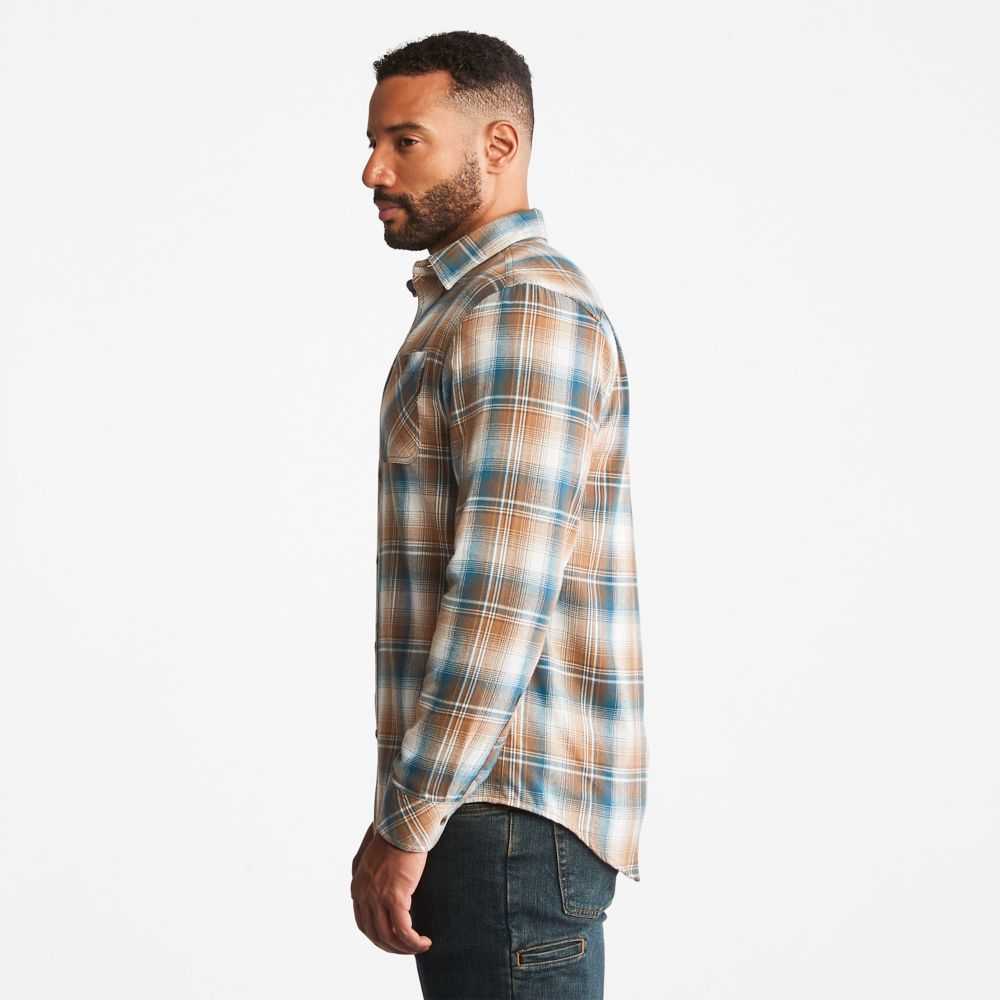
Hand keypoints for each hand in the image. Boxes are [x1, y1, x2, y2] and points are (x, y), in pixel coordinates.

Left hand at [351, 827, 432, 954]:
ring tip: (420, 946)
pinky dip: (413, 942)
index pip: (363, 922)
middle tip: (408, 948)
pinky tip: (424, 942)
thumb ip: (368, 866)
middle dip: (391, 947)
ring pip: (389, 937)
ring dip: (405, 948)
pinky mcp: (395, 897)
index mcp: (357, 887)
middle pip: (374, 934)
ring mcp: (377, 897)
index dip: (379, 935)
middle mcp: (363, 895)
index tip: (394, 939)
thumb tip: (370, 873)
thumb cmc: (391, 832)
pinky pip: (403, 931)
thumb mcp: (371, 852)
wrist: (401, 822)